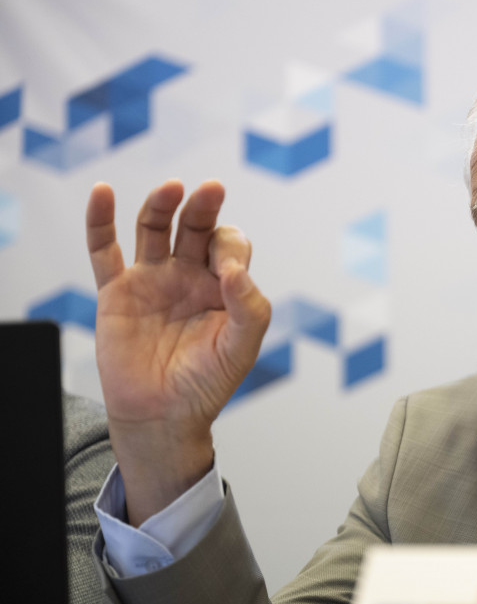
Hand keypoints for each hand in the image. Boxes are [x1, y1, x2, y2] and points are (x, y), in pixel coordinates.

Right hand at [85, 179, 269, 525]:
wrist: (164, 415)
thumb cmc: (207, 382)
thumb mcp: (242, 347)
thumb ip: (249, 307)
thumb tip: (233, 270)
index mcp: (223, 285)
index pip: (229, 245)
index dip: (230, 248)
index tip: (227, 273)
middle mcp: (188, 276)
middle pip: (195, 227)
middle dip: (203, 208)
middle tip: (211, 189)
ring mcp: (151, 280)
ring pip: (154, 228)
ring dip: (161, 204)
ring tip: (173, 188)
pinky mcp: (116, 291)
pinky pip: (104, 250)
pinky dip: (100, 220)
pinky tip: (102, 192)